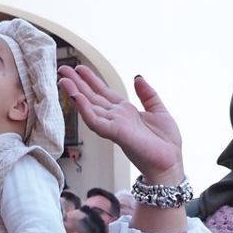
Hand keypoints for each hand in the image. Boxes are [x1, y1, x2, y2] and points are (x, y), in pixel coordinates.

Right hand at [58, 66, 184, 182]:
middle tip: (63, 70)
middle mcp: (116, 118)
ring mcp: (114, 126)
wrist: (170, 164)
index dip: (91, 80)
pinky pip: (96, 121)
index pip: (104, 93)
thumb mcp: (159, 111)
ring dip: (76, 93)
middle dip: (77, 83)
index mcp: (125, 112)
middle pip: (92, 97)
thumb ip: (148, 94)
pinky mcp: (116, 134)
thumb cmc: (166, 143)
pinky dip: (85, 110)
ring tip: (63, 80)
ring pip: (90, 107)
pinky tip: (76, 97)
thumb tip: (137, 77)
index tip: (79, 68)